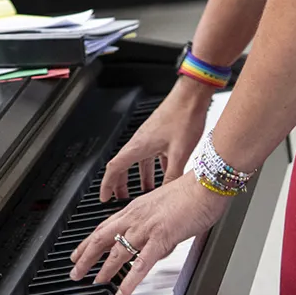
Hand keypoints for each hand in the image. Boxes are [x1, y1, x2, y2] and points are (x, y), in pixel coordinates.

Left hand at [69, 173, 231, 294]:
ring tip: (93, 282)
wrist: (206, 183)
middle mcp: (135, 217)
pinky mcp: (161, 238)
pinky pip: (141, 264)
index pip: (104, 226)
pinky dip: (129, 281)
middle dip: (85, 256)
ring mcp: (146, 228)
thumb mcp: (164, 208)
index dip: (89, 241)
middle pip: (101, 238)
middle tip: (75, 271)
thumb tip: (153, 245)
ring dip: (103, 269)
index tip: (79, 252)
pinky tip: (122, 292)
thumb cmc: (192, 192)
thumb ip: (155, 226)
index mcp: (136, 208)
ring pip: (117, 251)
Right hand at [97, 80, 214, 202]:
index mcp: (139, 146)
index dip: (107, 185)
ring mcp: (149, 137)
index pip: (114, 168)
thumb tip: (169, 194)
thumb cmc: (183, 117)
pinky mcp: (159, 134)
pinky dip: (154, 167)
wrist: (191, 96)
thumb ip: (173, 176)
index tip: (104, 197)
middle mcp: (140, 141)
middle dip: (121, 183)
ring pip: (139, 161)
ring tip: (146, 191)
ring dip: (140, 177)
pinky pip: (151, 155)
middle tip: (121, 198)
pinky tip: (166, 174)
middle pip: (123, 166)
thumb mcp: (180, 153)